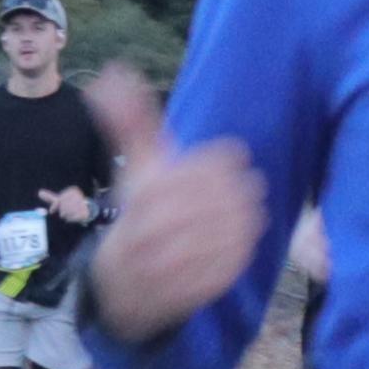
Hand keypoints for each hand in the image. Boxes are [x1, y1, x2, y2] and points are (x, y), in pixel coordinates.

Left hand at [47, 186, 94, 225]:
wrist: (87, 210)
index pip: (59, 200)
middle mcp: (78, 195)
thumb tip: (39, 192)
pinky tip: (74, 216)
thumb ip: (50, 197)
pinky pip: (73, 217)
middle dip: (62, 212)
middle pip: (63, 207)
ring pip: (67, 212)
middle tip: (64, 212)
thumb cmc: (70, 204)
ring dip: (66, 215)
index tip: (52, 211)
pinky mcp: (85, 211)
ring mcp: (82, 203)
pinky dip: (71, 219)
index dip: (54, 207)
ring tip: (70, 213)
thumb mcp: (60, 200)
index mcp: (72, 190)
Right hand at [79, 65, 263, 337]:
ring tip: (256, 208)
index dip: (211, 165)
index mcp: (133, 202)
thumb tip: (113, 73)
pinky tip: (249, 236)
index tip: (234, 153)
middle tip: (253, 183)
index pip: (175, 180)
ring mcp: (160, 270)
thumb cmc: (137, 212)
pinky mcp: (180, 295)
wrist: (120, 283)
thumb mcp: (134, 170)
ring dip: (237, 223)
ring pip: (206, 243)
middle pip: (194, 212)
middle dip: (228, 195)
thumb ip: (128, 122)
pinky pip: (213, 275)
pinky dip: (235, 254)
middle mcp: (142, 238)